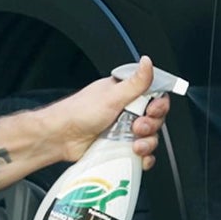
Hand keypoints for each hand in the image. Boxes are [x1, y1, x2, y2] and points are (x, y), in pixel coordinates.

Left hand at [56, 55, 171, 169]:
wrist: (61, 137)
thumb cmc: (80, 112)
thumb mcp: (112, 95)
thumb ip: (135, 81)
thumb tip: (147, 61)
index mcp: (126, 93)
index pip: (155, 97)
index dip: (159, 106)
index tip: (151, 110)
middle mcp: (127, 111)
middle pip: (156, 119)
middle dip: (151, 125)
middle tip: (137, 127)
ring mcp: (124, 130)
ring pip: (150, 138)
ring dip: (148, 143)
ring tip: (134, 144)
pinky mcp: (121, 147)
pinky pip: (141, 154)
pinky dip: (144, 157)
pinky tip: (138, 157)